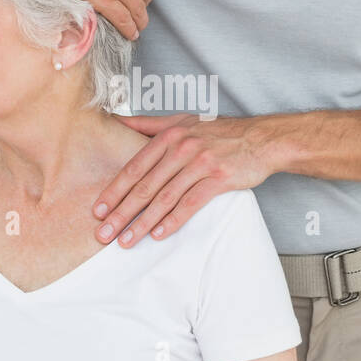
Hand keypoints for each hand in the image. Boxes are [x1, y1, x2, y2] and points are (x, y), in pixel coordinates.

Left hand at [91, 113, 273, 245]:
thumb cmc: (220, 132)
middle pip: (145, 186)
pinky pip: (191, 203)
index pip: (134, 167)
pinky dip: (173, 221)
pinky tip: (159, 234)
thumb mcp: (182, 121)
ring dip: (143, 222)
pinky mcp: (219, 178)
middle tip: (104, 233)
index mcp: (169, 136)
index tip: (98, 210)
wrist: (261, 138)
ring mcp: (201, 163)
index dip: (114, 190)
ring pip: (165, 198)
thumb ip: (147, 124)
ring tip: (127, 240)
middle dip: (121, 212)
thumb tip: (113, 120)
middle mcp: (182, 148)